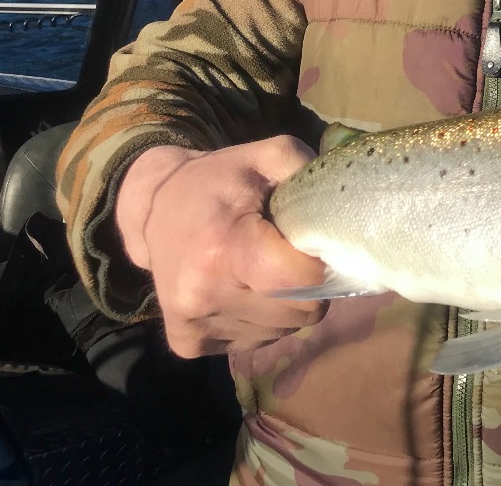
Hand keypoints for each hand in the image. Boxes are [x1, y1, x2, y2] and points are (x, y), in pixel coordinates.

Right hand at [115, 136, 326, 356]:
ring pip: (283, 330)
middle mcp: (204, 296)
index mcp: (225, 249)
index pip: (303, 280)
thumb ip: (309, 173)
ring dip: (286, 303)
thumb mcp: (268, 156)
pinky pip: (256, 341)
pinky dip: (262, 319)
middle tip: (290, 255)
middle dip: (309, 285)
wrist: (154, 208)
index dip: (320, 262)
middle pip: (301, 311)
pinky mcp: (188, 345)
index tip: (311, 243)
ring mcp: (194, 326)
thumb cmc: (219, 180)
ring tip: (262, 268)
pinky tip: (242, 288)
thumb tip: (346, 211)